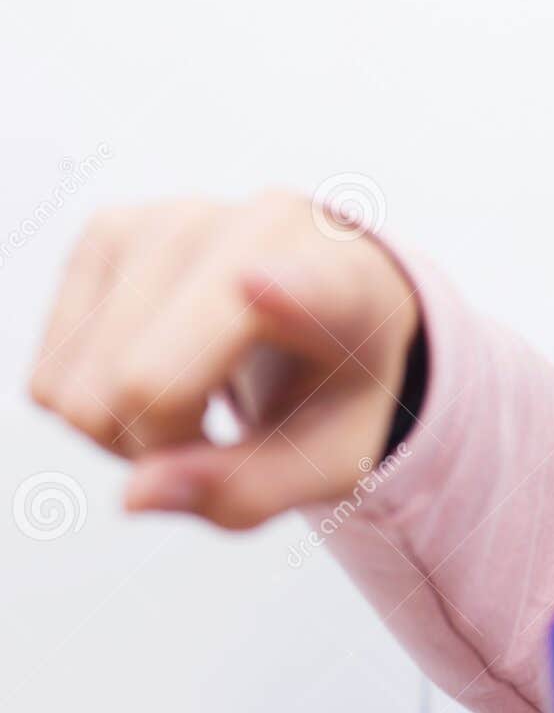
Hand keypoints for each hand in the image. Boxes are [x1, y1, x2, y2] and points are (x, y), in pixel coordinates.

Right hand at [28, 190, 418, 529]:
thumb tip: (137, 494)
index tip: (258, 283)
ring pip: (75, 391)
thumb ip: (249, 489)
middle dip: (162, 447)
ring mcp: (172, 218)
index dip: (283, 293)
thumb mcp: (327, 460)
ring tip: (196, 397)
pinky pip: (48, 378)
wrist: (330, 301)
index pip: (308, 288)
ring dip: (123, 431)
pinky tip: (153, 370)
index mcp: (345, 288)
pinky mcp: (108, 227)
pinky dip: (91, 405)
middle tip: (221, 431)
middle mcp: (259, 231)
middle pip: (141, 385)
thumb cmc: (333, 384)